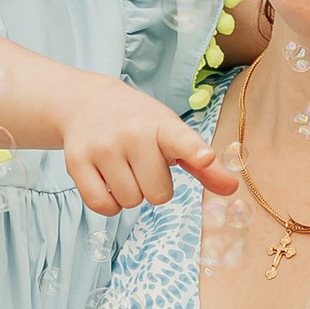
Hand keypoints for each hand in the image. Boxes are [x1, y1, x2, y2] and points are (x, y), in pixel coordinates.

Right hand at [57, 80, 241, 215]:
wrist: (86, 102)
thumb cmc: (139, 123)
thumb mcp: (172, 133)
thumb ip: (203, 166)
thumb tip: (232, 191)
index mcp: (162, 126)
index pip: (181, 140)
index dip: (195, 151)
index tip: (204, 157)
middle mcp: (132, 134)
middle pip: (158, 194)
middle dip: (154, 187)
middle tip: (144, 165)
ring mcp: (103, 147)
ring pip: (130, 202)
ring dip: (131, 194)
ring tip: (124, 168)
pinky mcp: (77, 162)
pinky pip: (102, 206)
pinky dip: (109, 204)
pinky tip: (108, 183)